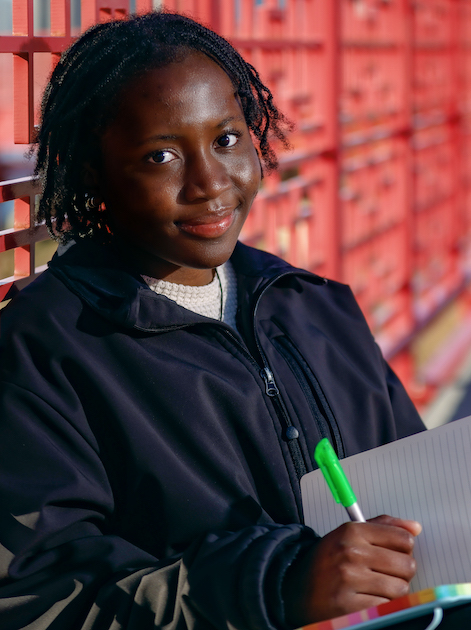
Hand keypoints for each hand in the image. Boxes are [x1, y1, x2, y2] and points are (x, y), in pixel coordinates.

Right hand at [283, 515, 421, 626]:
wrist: (294, 586)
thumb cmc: (326, 561)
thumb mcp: (349, 534)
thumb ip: (382, 526)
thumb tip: (414, 527)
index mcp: (352, 531)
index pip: (403, 538)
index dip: (405, 547)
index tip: (398, 551)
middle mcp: (351, 553)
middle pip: (406, 564)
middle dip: (402, 571)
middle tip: (388, 571)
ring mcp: (350, 580)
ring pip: (400, 588)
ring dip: (393, 590)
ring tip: (377, 585)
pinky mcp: (350, 605)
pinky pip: (386, 606)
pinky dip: (382, 604)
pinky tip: (368, 597)